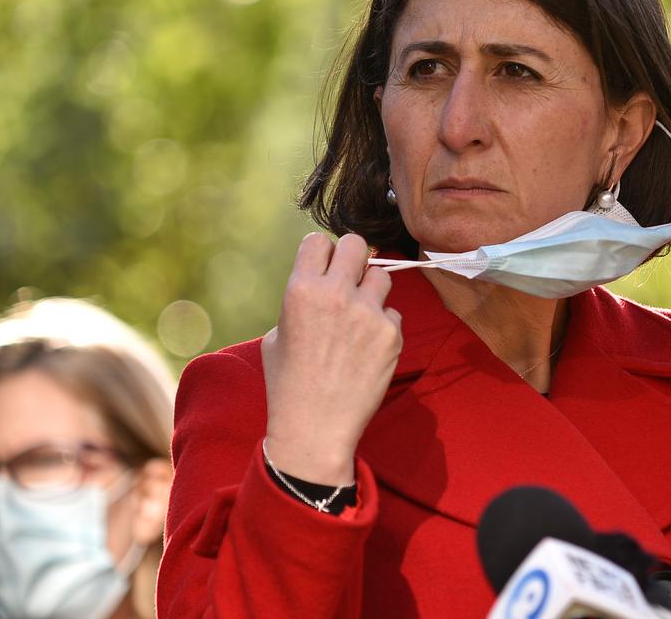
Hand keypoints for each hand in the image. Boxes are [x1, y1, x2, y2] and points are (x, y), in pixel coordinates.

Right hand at [261, 233, 402, 484]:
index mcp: (301, 290)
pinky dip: (383, 325)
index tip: (322, 269)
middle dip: (352, 258)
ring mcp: (368, 313)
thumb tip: (323, 282)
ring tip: (358, 317)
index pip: (318, 241)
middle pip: (356, 244)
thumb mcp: (277, 334)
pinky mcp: (392, 334)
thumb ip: (301, 300)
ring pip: (382, 275)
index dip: (320, 255)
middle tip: (348, 279)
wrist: (315, 428)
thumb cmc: (288, 384)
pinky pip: (393, 313)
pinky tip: (367, 349)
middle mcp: (336, 294)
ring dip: (371, 290)